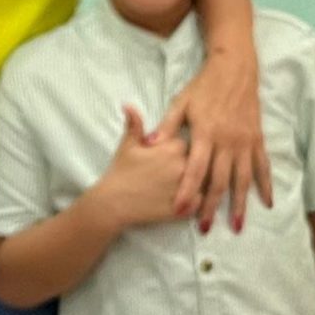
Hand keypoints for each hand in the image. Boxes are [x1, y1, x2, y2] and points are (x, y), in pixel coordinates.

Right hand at [89, 106, 191, 231]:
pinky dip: (195, 201)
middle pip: (198, 161)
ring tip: (177, 185)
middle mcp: (182, 167)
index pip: (188, 142)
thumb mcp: (127, 145)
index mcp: (172, 148)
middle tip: (169, 172)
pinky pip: (199, 202)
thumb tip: (129, 104)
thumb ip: (135, 123)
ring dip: (197, 182)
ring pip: (203, 181)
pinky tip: (181, 199)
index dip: (177, 149)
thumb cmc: (120, 173)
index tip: (167, 155)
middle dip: (189, 165)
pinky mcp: (183, 210)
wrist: (112, 204)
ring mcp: (184, 189)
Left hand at [163, 45, 272, 233]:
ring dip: (240, 204)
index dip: (188, 192)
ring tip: (236, 226)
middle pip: (219, 181)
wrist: (234, 69)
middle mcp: (227, 141)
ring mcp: (245, 142)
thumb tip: (148, 144)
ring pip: (242, 179)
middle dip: (211, 207)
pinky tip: (266, 203)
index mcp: (206, 133)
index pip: (195, 169)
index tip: (180, 212)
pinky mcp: (257, 139)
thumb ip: (166, 125)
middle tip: (205, 229)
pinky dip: (265, 185)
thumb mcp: (180, 102)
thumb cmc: (204, 86)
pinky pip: (262, 166)